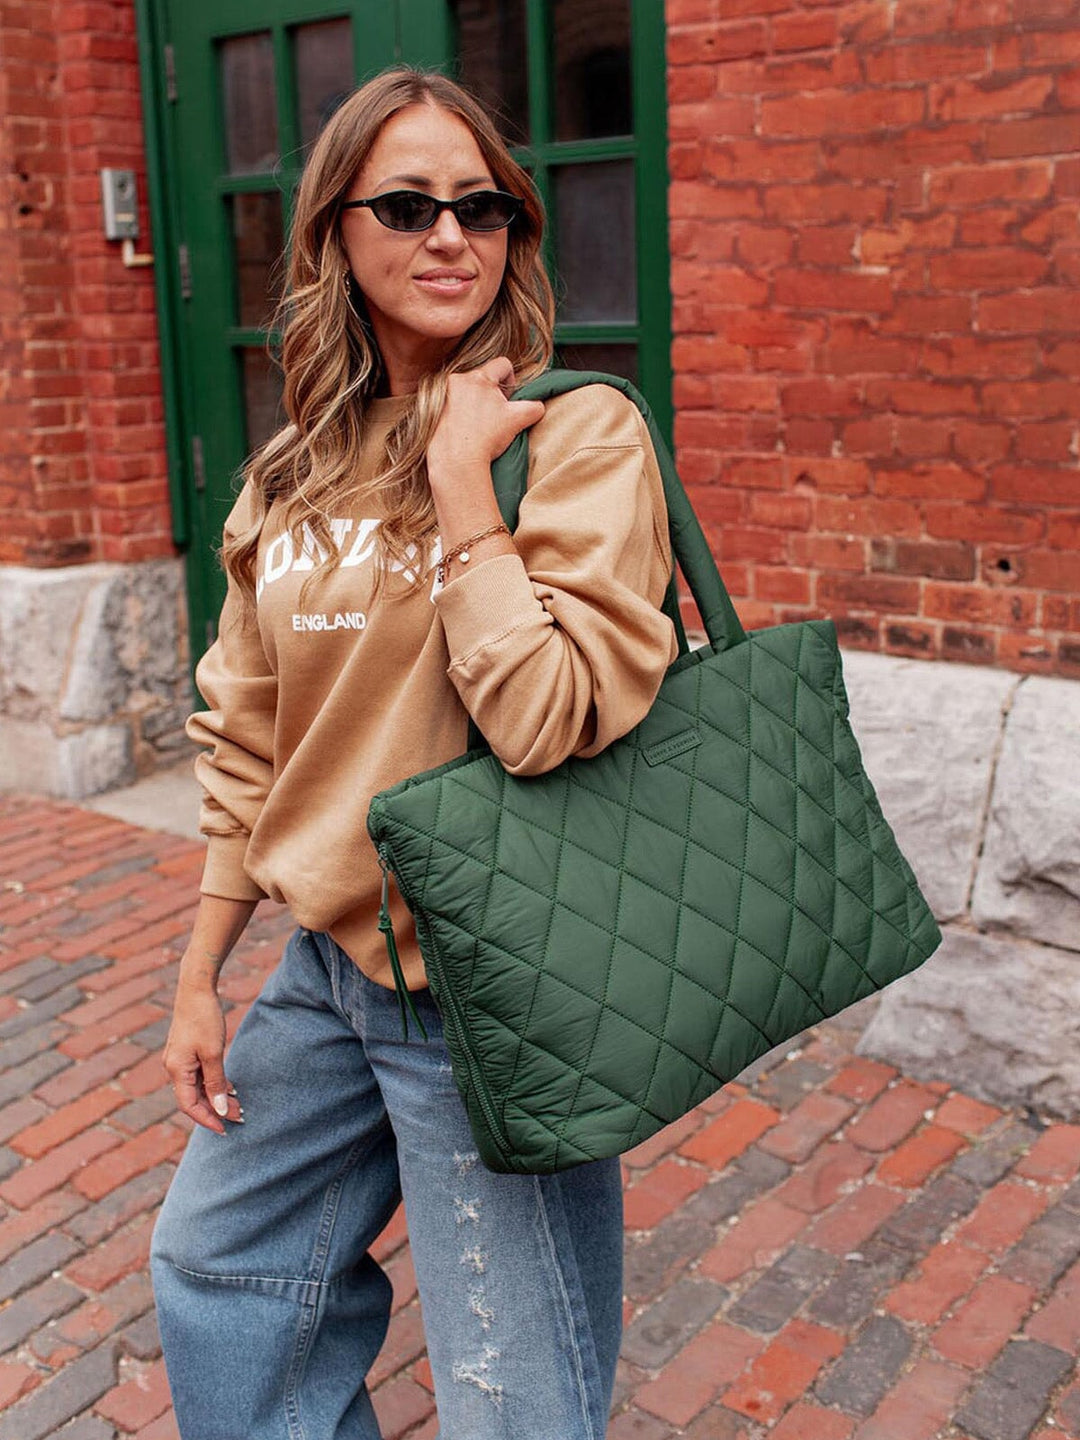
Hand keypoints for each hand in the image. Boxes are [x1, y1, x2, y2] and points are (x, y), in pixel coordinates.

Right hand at [163, 979, 241, 1134]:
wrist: (196, 988)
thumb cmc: (204, 1018)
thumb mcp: (213, 1052)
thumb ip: (216, 1082)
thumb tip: (219, 1109)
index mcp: (176, 1070)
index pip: (189, 1106)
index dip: (207, 1120)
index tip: (225, 1129)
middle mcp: (174, 1067)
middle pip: (193, 1098)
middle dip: (215, 1110)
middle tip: (239, 1117)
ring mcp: (179, 1059)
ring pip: (197, 1087)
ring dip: (216, 1097)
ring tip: (237, 1105)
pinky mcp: (187, 1051)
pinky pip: (199, 1075)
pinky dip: (213, 1083)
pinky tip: (229, 1087)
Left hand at [427, 357, 544, 477]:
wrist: (457, 461)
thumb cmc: (487, 439)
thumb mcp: (518, 420)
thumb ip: (533, 407)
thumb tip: (538, 406)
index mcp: (479, 378)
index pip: (502, 365)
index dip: (511, 381)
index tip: (507, 400)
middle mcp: (457, 380)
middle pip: (482, 379)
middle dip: (491, 394)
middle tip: (493, 417)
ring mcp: (441, 394)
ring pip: (465, 391)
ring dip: (473, 403)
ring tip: (476, 426)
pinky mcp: (431, 409)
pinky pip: (449, 403)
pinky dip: (457, 413)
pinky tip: (463, 430)